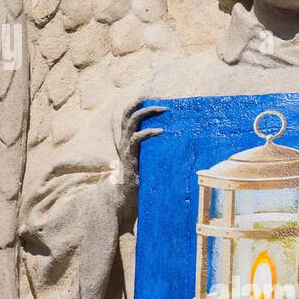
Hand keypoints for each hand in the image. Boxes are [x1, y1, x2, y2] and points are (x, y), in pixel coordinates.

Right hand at [115, 103, 165, 222]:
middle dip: (143, 104)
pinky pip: (136, 139)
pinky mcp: (130, 158)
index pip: (128, 117)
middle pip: (128, 114)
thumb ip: (154, 152)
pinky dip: (148, 132)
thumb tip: (174, 143)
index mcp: (127, 141)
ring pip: (131, 122)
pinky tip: (161, 131)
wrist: (127, 199)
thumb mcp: (147, 162)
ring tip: (163, 110)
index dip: (138, 105)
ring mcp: (126, 149)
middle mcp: (124, 142)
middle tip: (160, 100)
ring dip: (147, 113)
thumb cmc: (140, 182)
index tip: (153, 98)